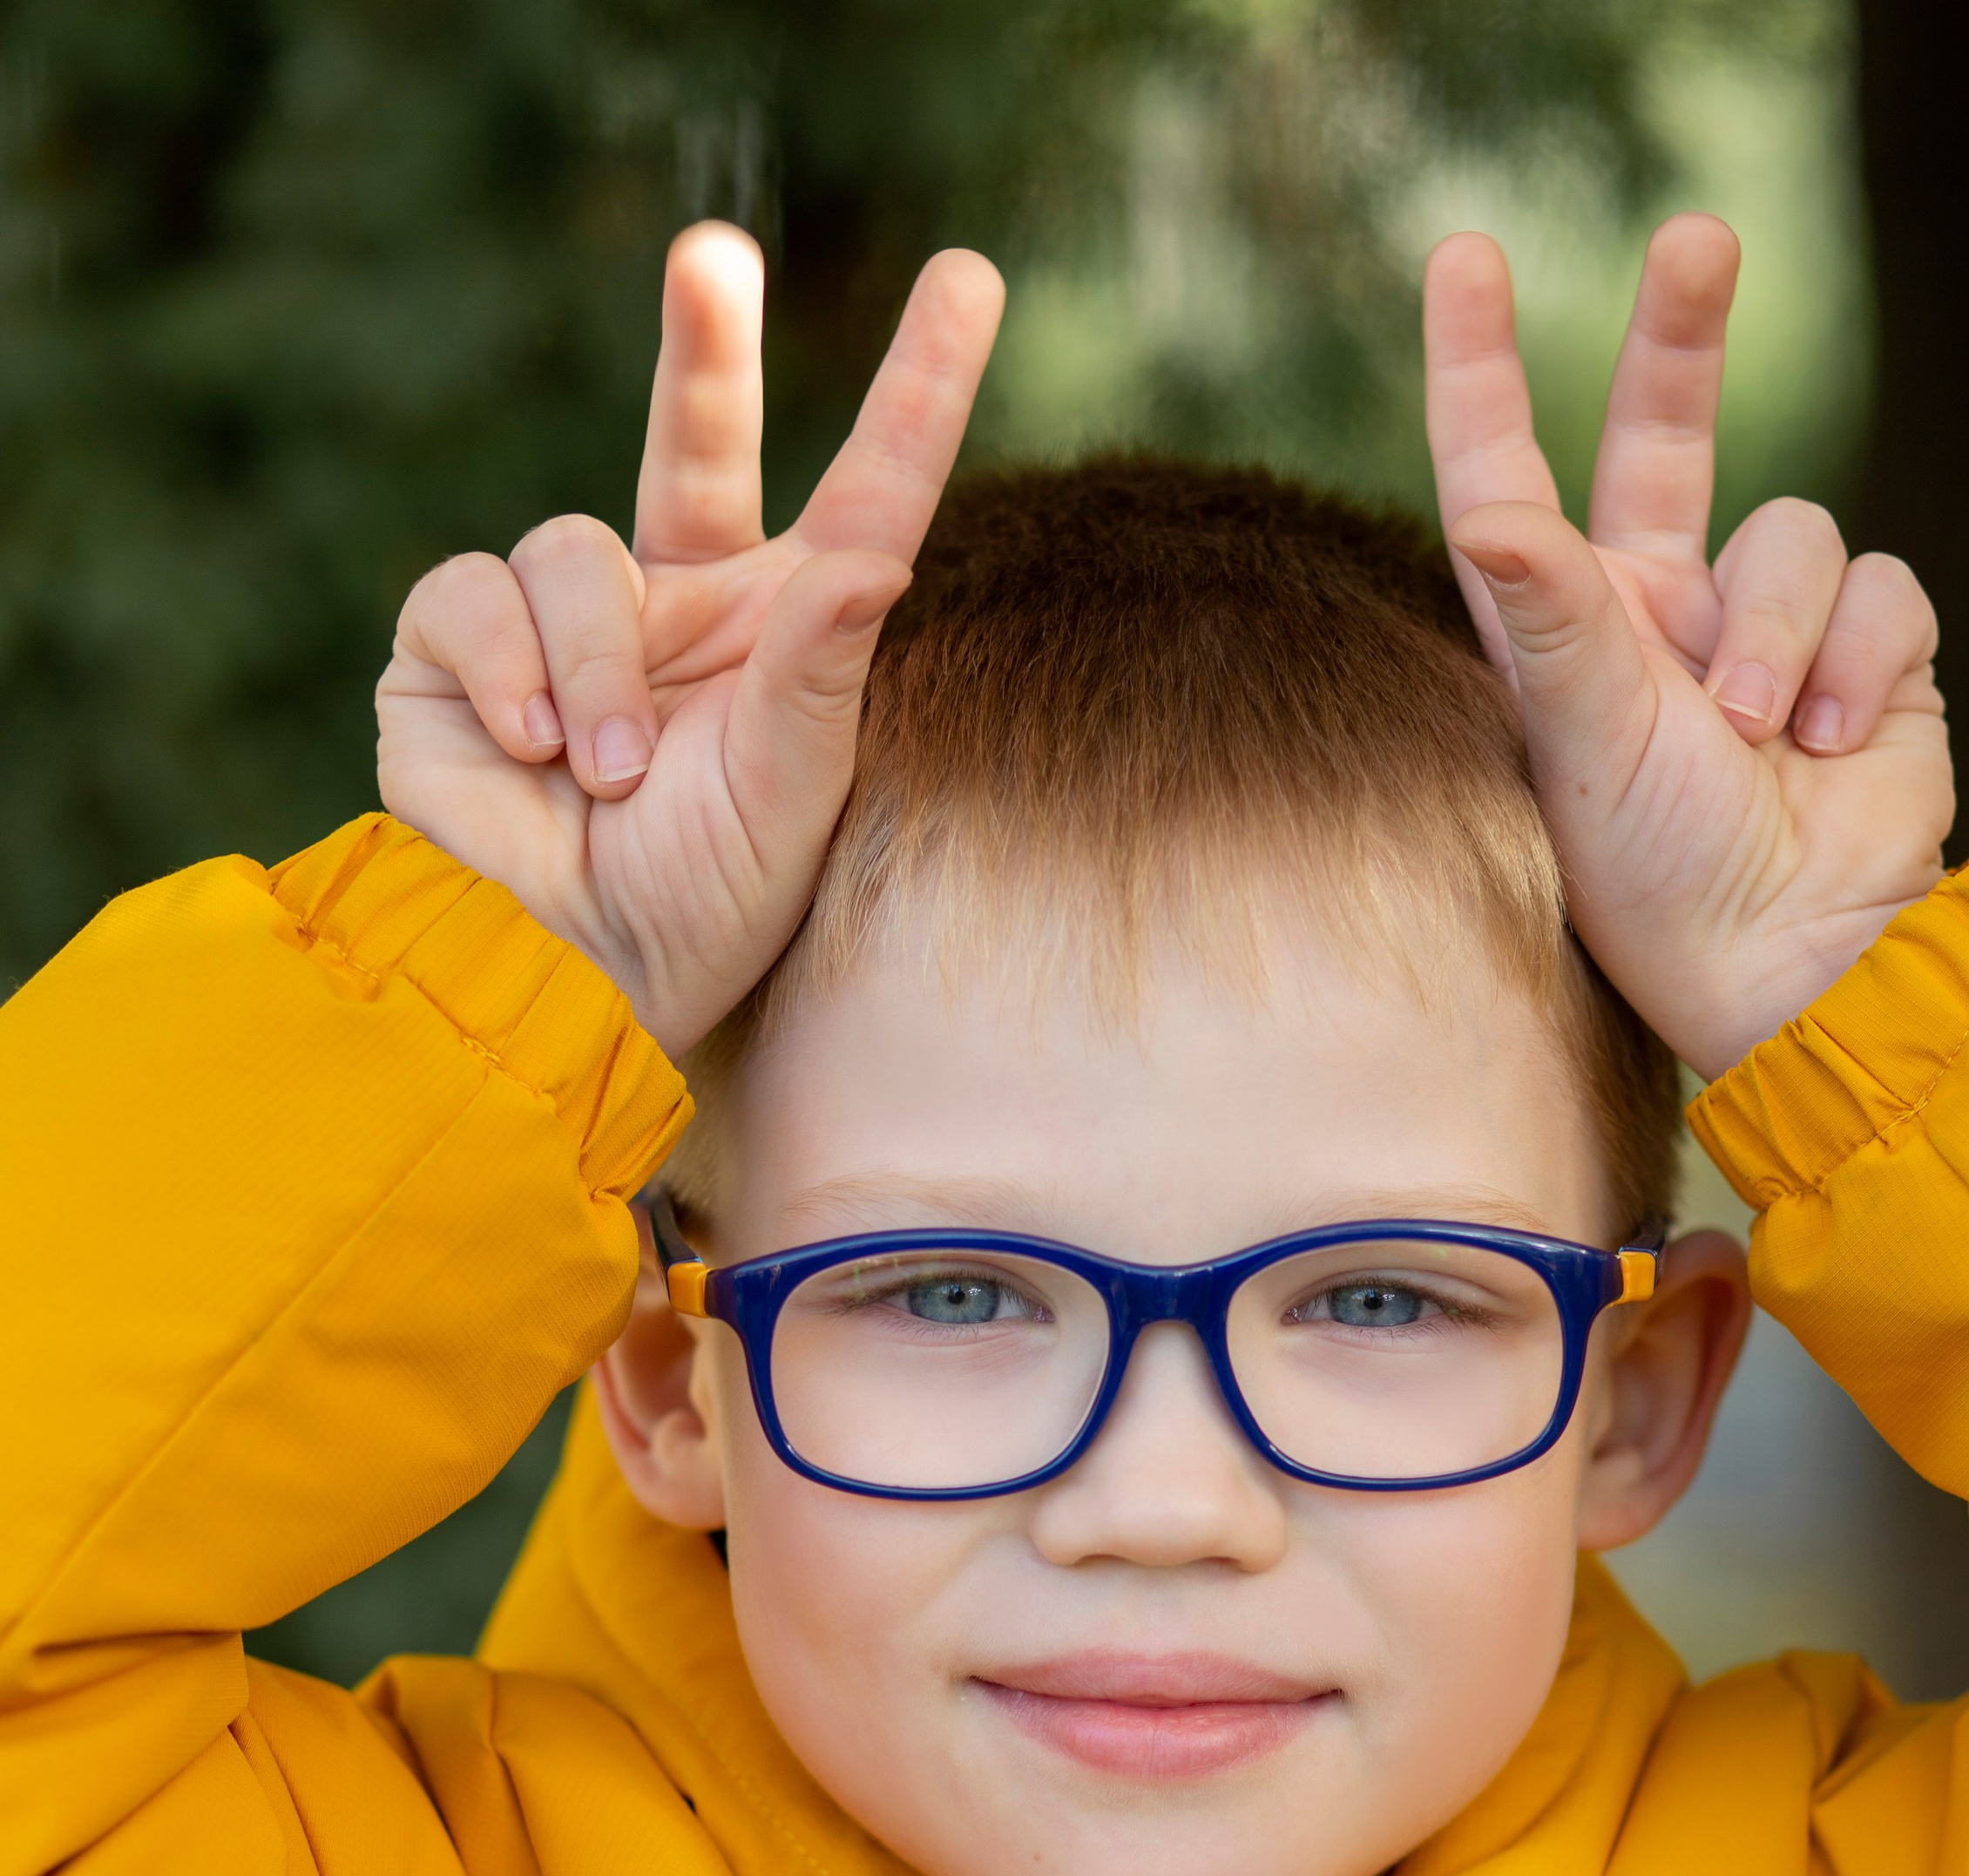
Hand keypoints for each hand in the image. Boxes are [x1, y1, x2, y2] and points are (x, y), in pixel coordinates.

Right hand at [376, 228, 1005, 1057]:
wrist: (571, 983)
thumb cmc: (701, 905)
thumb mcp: (787, 796)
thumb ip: (819, 672)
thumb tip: (874, 559)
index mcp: (780, 631)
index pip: (863, 494)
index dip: (915, 391)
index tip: (971, 279)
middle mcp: (675, 603)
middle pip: (694, 438)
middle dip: (704, 342)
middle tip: (715, 257)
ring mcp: (562, 618)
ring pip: (573, 549)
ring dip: (598, 669)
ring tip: (606, 775)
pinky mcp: (455, 643)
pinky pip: (474, 595)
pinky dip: (506, 672)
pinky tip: (532, 752)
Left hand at [1424, 216, 1951, 1080]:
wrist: (1795, 964)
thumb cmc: (1664, 884)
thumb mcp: (1587, 749)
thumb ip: (1548, 620)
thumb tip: (1485, 510)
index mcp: (1564, 637)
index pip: (1506, 479)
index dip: (1484, 374)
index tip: (1465, 261)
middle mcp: (1659, 618)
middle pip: (1667, 432)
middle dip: (1684, 333)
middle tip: (1697, 235)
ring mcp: (1766, 632)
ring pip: (1791, 527)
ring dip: (1779, 630)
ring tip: (1762, 736)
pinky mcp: (1867, 653)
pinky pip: (1879, 584)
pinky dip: (1858, 661)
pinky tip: (1832, 746)